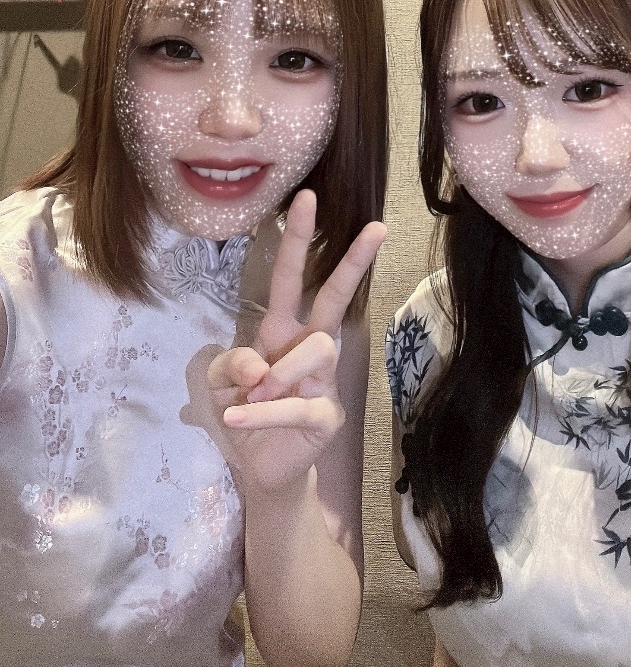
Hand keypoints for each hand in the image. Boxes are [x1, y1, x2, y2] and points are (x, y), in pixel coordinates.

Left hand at [204, 189, 385, 492]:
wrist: (258, 468)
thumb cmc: (243, 413)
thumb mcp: (219, 382)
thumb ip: (229, 363)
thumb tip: (259, 365)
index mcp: (283, 330)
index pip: (293, 278)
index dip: (298, 240)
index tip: (306, 198)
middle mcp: (311, 347)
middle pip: (336, 298)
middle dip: (353, 262)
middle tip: (376, 226)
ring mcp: (325, 382)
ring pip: (316, 349)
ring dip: (278, 372)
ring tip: (252, 394)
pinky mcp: (326, 417)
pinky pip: (298, 404)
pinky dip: (262, 411)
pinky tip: (238, 416)